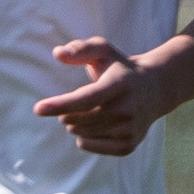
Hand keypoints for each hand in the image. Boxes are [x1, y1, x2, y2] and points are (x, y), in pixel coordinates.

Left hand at [32, 36, 172, 156]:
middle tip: (81, 100)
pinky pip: (87, 144)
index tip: (38, 109)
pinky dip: (83, 135)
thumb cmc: (120, 68)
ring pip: (79, 133)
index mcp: (120, 85)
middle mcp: (127, 109)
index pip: (87, 98)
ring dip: (76, 123)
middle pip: (76, 120)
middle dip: (66, 111)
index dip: (61, 104)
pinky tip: (98, 123)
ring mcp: (129, 130)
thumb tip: (58, 53)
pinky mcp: (127, 145)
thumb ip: (81, 48)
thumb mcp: (104, 51)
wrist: (156, 89)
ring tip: (95, 109)